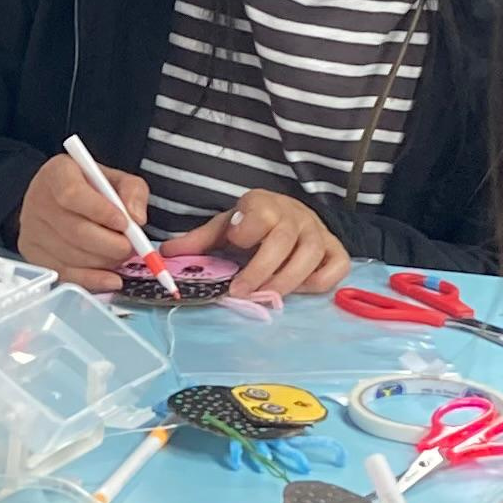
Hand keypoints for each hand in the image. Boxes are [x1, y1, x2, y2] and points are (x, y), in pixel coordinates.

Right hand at [16, 148, 154, 290]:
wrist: (59, 199)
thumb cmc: (90, 189)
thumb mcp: (116, 179)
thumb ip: (133, 192)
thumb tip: (136, 219)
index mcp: (57, 173)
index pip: (72, 194)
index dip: (101, 212)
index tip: (125, 223)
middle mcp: (38, 200)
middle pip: (75, 231)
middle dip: (111, 244)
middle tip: (131, 247)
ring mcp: (31, 229)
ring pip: (72, 256)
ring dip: (104, 262)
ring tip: (119, 255)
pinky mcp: (31, 253)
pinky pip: (64, 274)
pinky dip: (92, 280)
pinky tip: (111, 278)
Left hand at [165, 189, 350, 299]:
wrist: (287, 214)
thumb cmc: (252, 224)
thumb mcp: (224, 228)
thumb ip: (199, 241)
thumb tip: (167, 253)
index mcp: (264, 205)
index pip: (261, 214)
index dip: (248, 229)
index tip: (234, 243)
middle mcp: (295, 216)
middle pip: (284, 242)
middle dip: (261, 269)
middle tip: (240, 292)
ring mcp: (318, 233)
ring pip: (310, 257)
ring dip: (286, 281)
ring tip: (265, 297)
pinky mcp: (335, 251)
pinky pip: (336, 268)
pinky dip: (320, 282)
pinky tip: (298, 290)